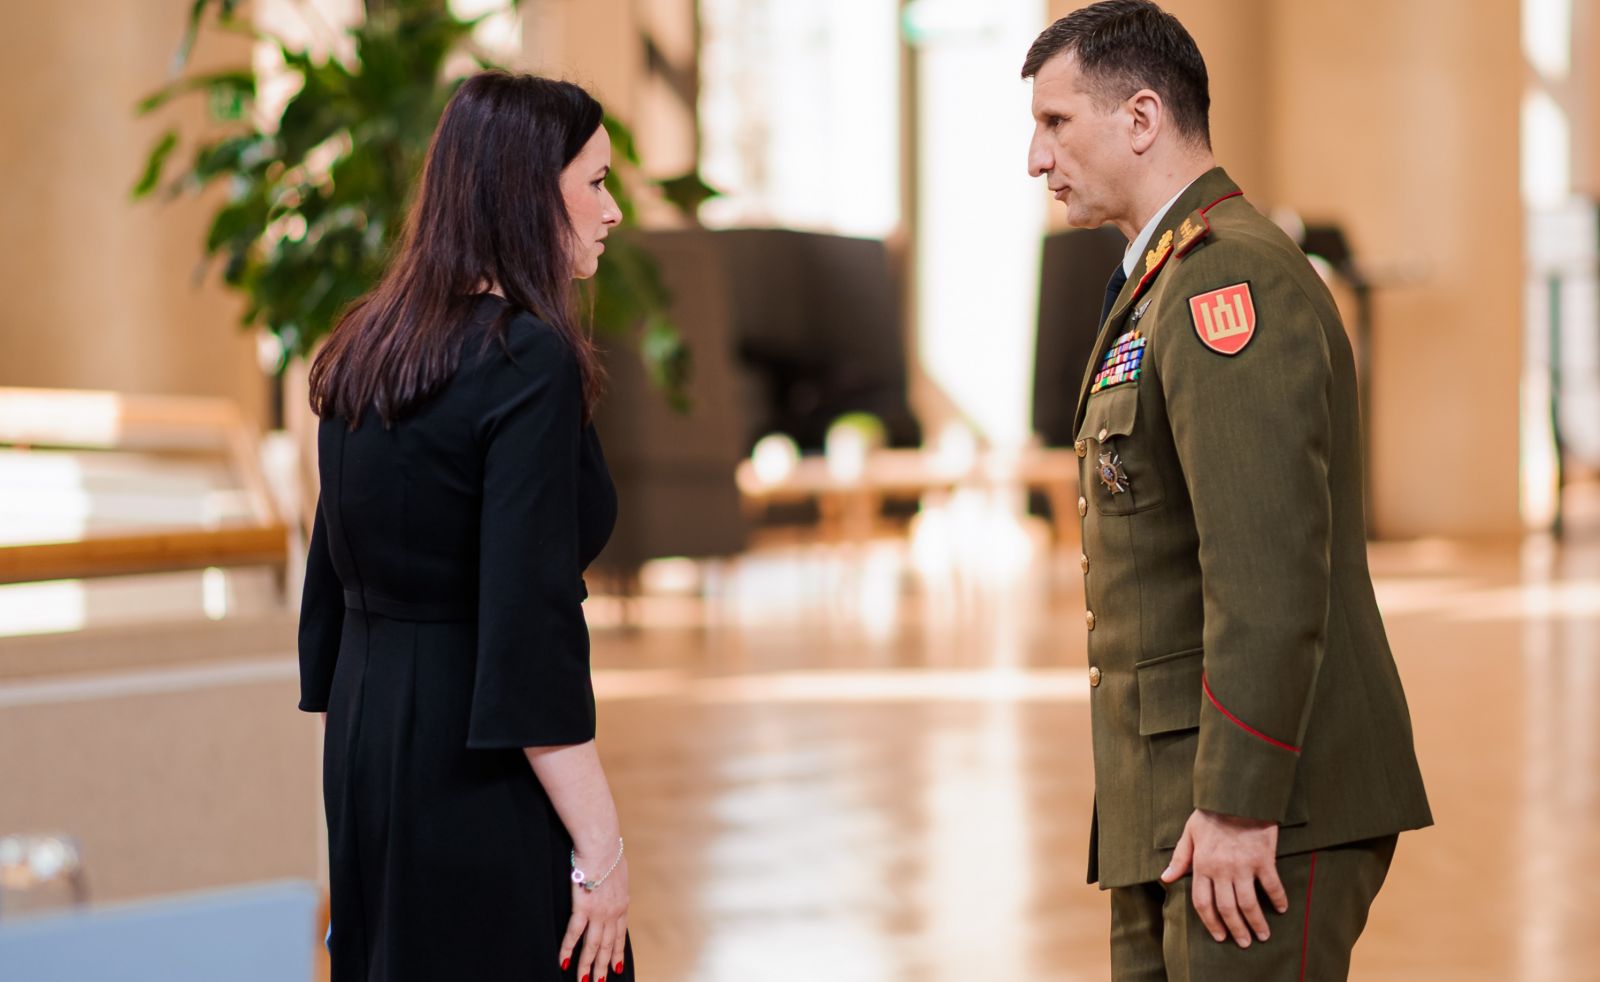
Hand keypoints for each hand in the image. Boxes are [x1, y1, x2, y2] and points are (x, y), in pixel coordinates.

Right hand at [559, 848, 628, 981]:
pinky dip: (568, 949)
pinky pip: (574, 933)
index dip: (617, 953)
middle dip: (603, 966)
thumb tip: (613, 883)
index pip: (620, 935)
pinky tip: (563, 962)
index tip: (616, 967)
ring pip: (593, 945)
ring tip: (584, 980)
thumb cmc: (609, 850)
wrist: (602, 843)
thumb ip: (615, 883)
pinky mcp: (583, 907)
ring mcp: (598, 911)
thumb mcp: (619, 870)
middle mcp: (613, 912)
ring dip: (588, 965)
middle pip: (608, 945)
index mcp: (622, 903)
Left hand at [1160, 809, 1287, 947]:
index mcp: (1202, 865)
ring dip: (1256, 923)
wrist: (1237, 794)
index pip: (1203, 902)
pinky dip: (1278, 899)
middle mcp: (1221, 869)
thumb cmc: (1212, 813)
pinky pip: (1272, 885)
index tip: (1219, 936)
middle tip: (1243, 942)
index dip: (1210, 922)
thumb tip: (1167, 878)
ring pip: (1249, 903)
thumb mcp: (1190, 833)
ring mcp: (1243, 865)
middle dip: (1235, 929)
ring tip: (1262, 935)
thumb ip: (1180, 858)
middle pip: (1227, 908)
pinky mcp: (1263, 858)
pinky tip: (1282, 909)